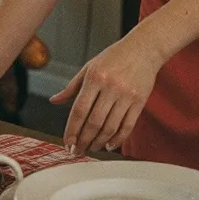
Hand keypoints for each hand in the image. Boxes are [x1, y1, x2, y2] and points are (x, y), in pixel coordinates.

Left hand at [49, 34, 161, 154]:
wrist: (144, 48)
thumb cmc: (114, 56)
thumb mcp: (90, 67)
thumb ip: (72, 87)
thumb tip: (54, 101)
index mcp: (95, 77)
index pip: (79, 110)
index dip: (72, 130)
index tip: (67, 143)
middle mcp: (110, 86)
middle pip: (94, 122)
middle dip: (83, 141)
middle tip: (77, 151)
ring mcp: (126, 95)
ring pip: (110, 127)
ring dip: (99, 142)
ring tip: (92, 148)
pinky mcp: (139, 101)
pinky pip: (127, 126)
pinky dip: (118, 139)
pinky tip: (109, 145)